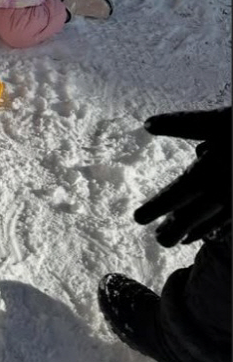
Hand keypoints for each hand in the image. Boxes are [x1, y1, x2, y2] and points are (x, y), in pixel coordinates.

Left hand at [133, 107, 230, 245]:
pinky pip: (228, 221)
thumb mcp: (215, 121)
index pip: (176, 194)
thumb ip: (182, 124)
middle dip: (174, 228)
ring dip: (193, 230)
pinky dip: (215, 227)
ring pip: (211, 220)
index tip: (138, 219)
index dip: (156, 207)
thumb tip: (147, 124)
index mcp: (208, 173)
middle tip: (158, 240)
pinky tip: (207, 233)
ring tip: (177, 240)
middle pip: (192, 215)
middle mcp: (221, 192)